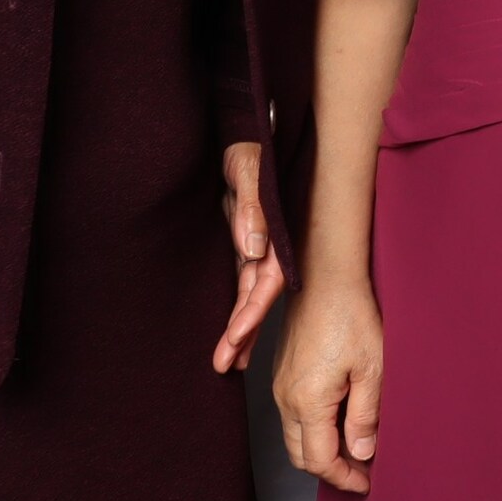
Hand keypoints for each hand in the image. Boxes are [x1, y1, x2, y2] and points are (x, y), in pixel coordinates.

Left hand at [212, 142, 284, 373]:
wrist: (242, 135)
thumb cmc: (249, 147)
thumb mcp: (248, 169)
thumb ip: (250, 205)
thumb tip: (253, 247)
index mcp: (275, 230)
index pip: (267, 278)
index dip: (254, 308)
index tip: (237, 335)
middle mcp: (268, 244)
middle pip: (258, 296)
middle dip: (245, 332)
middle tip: (226, 365)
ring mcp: (256, 246)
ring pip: (249, 295)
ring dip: (243, 328)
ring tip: (228, 364)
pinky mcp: (243, 245)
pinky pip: (241, 284)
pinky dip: (238, 309)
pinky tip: (234, 336)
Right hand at [275, 276, 385, 493]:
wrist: (326, 277)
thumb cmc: (352, 315)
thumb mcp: (372, 369)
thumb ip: (365, 416)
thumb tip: (361, 453)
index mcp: (308, 401)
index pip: (319, 460)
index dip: (343, 477)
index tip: (365, 482)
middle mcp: (286, 398)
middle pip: (301, 454)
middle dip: (330, 468)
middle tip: (361, 470)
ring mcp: (280, 385)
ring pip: (295, 436)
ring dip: (321, 448)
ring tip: (355, 445)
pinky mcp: (282, 373)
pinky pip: (293, 414)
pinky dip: (313, 428)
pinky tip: (340, 419)